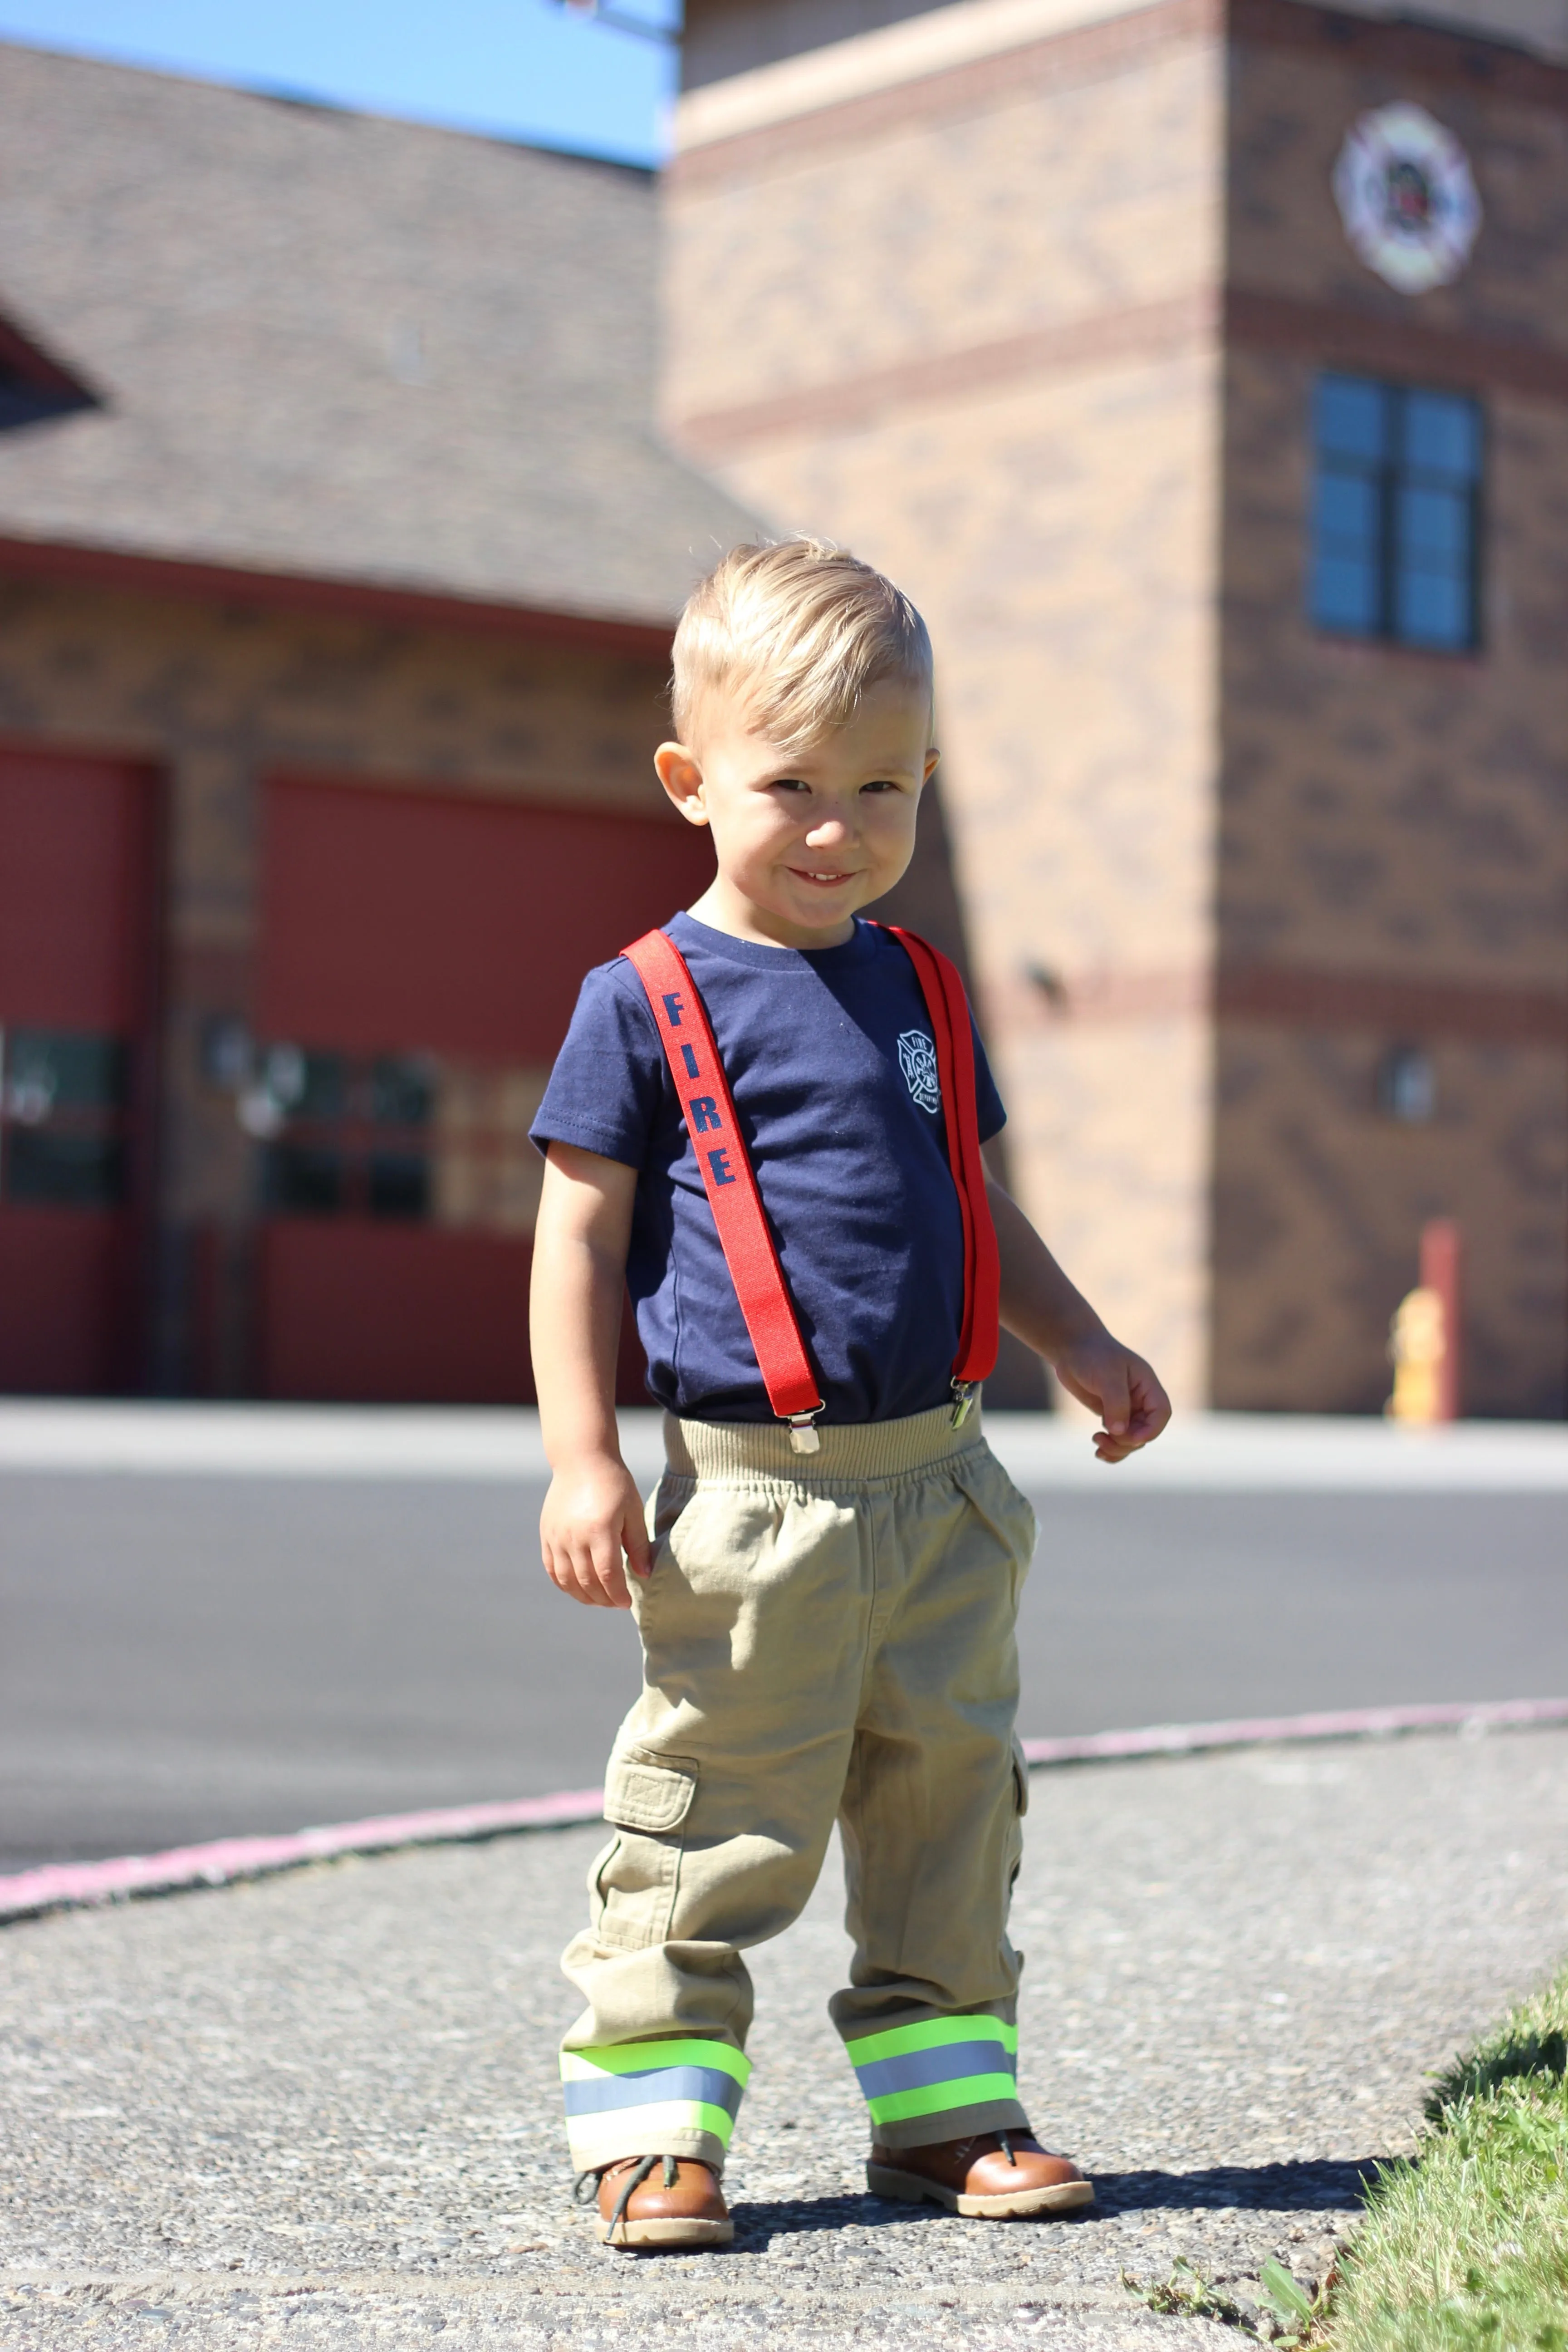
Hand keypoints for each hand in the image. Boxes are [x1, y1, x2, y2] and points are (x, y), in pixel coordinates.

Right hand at [540, 1453, 650, 1608]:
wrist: (581, 1460)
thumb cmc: (613, 1483)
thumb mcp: (633, 1510)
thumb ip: (639, 1545)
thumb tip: (643, 1575)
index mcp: (600, 1529)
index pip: (608, 1575)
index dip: (617, 1594)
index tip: (627, 1603)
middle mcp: (575, 1536)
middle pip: (587, 1582)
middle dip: (603, 1599)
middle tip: (615, 1603)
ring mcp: (557, 1536)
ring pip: (566, 1580)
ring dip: (583, 1596)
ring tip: (599, 1599)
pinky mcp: (546, 1534)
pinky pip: (551, 1568)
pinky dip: (564, 1584)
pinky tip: (578, 1588)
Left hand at [1053, 1331, 1170, 1463]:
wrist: (1071, 1348)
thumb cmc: (1092, 1354)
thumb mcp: (1106, 1375)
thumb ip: (1116, 1403)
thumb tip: (1119, 1431)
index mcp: (1147, 1385)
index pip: (1161, 1412)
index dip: (1151, 1429)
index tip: (1132, 1438)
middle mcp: (1140, 1399)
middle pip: (1145, 1431)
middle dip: (1127, 1441)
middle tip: (1103, 1438)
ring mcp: (1126, 1409)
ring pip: (1132, 1439)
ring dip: (1118, 1447)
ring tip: (1097, 1442)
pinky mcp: (1111, 1415)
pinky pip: (1118, 1439)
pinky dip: (1111, 1449)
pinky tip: (1099, 1452)